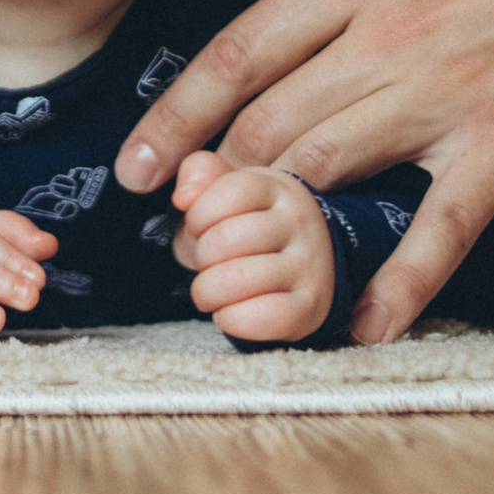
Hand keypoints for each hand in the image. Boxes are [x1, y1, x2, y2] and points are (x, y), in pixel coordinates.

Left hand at [114, 0, 493, 343]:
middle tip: (182, 236)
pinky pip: (441, 224)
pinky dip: (400, 279)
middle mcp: (386, 33)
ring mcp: (446, 91)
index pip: (235, 55)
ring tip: (240, 272)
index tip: (134, 168)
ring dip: (276, 229)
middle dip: (212, 190)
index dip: (175, 119)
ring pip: (330, 170)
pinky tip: (366, 323)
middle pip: (268, 125)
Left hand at [171, 151, 333, 343]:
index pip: (231, 191)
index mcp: (278, 188)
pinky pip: (260, 318)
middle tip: (207, 264)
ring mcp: (309, 265)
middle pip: (226, 239)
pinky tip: (228, 312)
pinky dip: (230, 319)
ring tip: (211, 290)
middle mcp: (300, 223)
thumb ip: (201, 174)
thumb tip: (183, 197)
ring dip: (207, 291)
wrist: (306, 267)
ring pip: (237, 280)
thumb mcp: (230, 190)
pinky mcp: (310, 307)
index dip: (200, 214)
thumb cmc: (253, 226)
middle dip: (201, 257)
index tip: (200, 227)